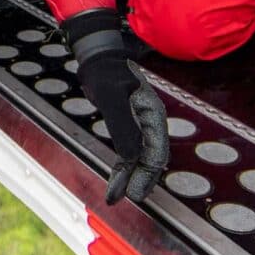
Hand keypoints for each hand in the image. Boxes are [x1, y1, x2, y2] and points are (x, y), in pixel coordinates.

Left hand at [62, 9, 169, 203]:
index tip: (135, 193)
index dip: (147, 175)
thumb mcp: (112, 100)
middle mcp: (150, 121)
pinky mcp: (129, 125)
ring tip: (116, 195)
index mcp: (153, 114)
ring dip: (129, 175)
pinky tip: (116, 178)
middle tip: (128, 197)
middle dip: (140, 179)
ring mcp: (140, 124)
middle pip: (150, 158)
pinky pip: (129, 150)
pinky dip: (123, 165)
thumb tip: (132, 158)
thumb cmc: (106, 72)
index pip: (155, 151)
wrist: (98, 57)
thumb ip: (123, 128)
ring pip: (139, 157)